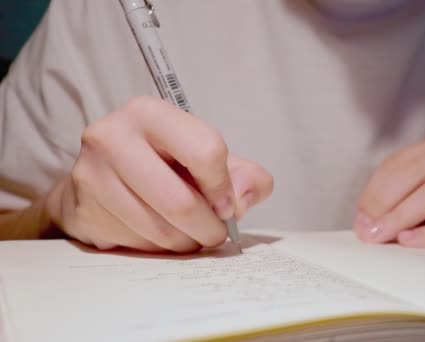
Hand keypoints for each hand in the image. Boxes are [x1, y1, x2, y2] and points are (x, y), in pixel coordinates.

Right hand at [45, 96, 272, 252]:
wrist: (100, 176)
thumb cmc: (162, 162)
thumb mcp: (205, 156)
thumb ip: (242, 173)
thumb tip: (246, 195)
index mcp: (148, 113)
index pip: (206, 150)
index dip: (224, 186)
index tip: (226, 204)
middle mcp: (111, 138)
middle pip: (180, 202)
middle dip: (209, 228)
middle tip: (216, 233)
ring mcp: (91, 176)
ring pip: (160, 231)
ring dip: (186, 243)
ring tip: (190, 235)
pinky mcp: (83, 212)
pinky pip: (137, 247)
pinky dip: (160, 250)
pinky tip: (160, 236)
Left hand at [355, 126, 424, 247]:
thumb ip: (423, 194)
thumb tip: (376, 219)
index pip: (403, 160)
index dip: (376, 189)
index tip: (361, 216)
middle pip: (415, 172)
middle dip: (384, 203)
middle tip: (367, 230)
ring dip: (403, 217)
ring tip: (383, 237)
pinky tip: (413, 241)